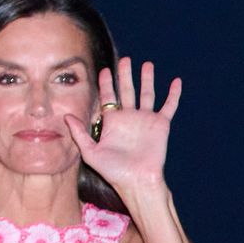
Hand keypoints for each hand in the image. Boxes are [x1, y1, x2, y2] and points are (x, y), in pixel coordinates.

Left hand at [65, 58, 180, 196]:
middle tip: (124, 60)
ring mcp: (145, 120)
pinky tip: (177, 82)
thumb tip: (67, 117)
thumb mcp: (91, 153)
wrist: (138, 181)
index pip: (108, 98)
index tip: (104, 70)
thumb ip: (79, 134)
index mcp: (113, 123)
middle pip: (127, 91)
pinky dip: (174, 94)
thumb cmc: (114, 172)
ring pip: (147, 94)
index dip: (106, 84)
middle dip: (125, 75)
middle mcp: (129, 119)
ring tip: (147, 64)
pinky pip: (169, 106)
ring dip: (147, 79)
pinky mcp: (160, 125)